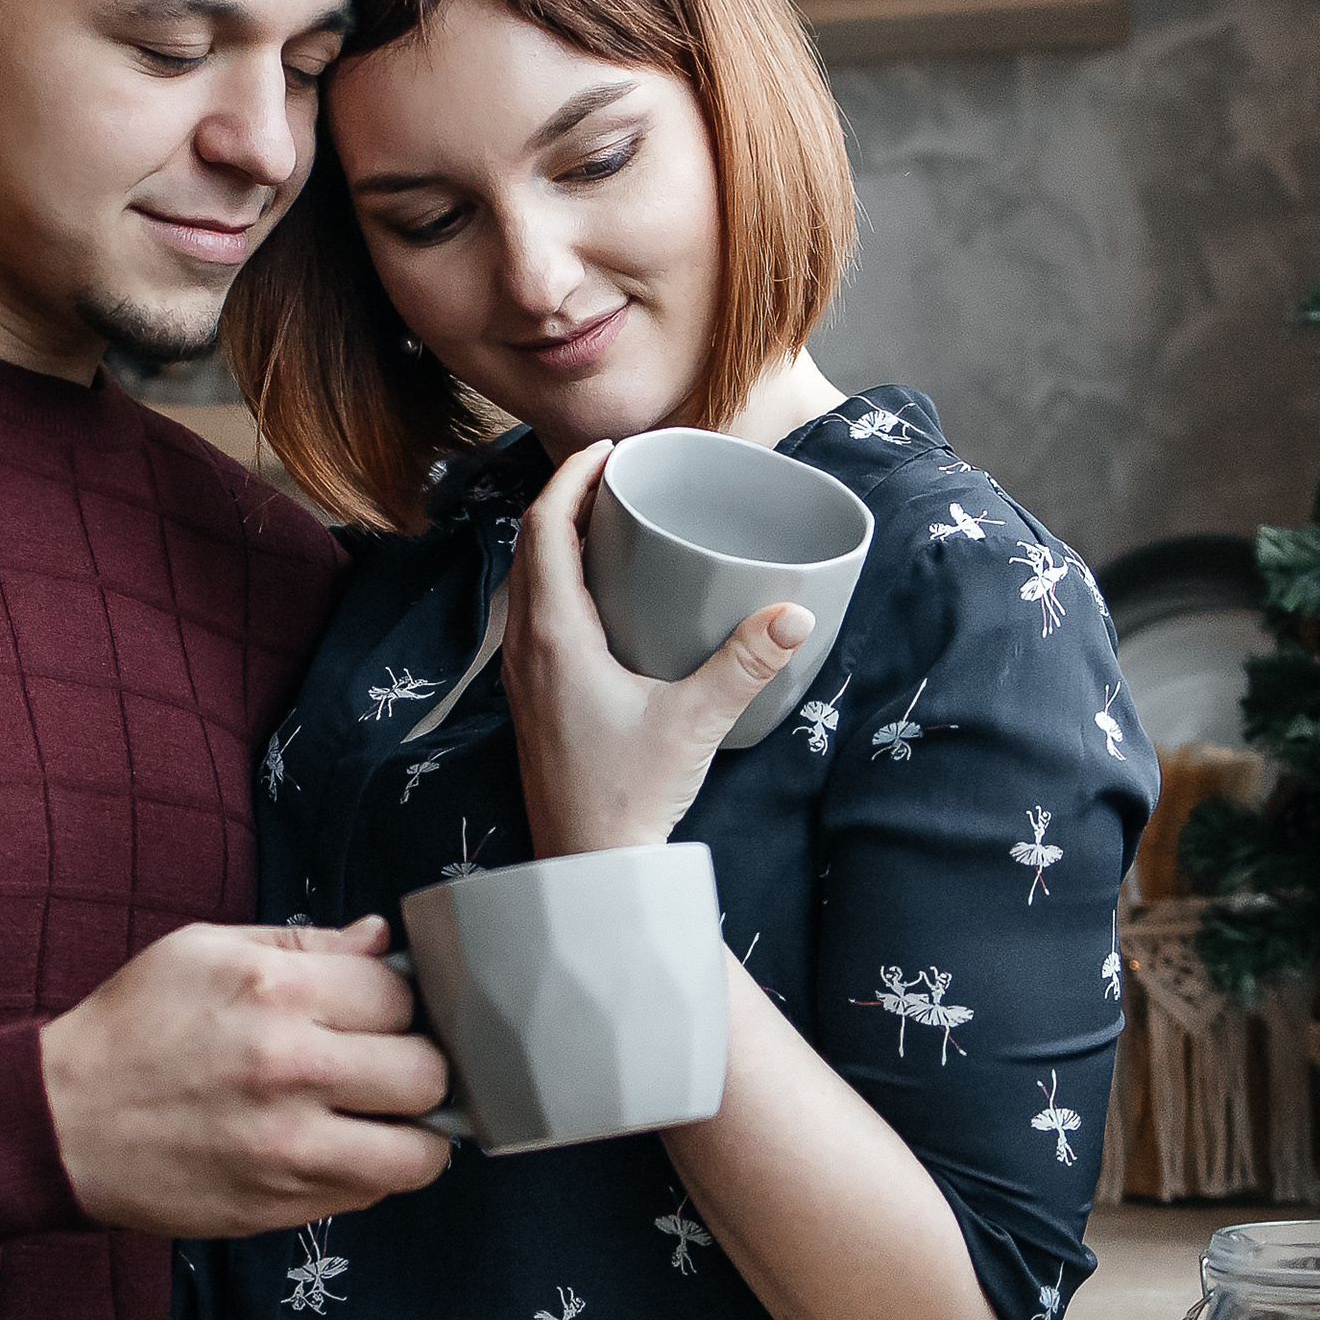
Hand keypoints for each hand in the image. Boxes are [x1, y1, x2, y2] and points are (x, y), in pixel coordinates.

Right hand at [39, 917, 455, 1235]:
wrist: (62, 1123)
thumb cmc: (133, 1028)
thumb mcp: (204, 951)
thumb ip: (303, 944)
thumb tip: (380, 940)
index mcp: (276, 990)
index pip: (400, 994)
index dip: (395, 1002)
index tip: (374, 1013)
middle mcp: (291, 1068)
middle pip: (427, 1073)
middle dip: (418, 1066)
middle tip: (388, 1067)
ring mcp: (289, 1146)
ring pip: (418, 1153)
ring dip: (414, 1135)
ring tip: (384, 1120)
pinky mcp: (279, 1205)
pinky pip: (370, 1195)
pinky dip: (369, 1174)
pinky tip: (337, 1148)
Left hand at [504, 441, 814, 855]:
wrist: (586, 868)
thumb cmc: (628, 797)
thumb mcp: (695, 722)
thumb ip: (745, 664)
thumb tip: (796, 610)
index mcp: (552, 636)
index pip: (544, 528)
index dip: (571, 478)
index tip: (611, 451)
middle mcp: (525, 647)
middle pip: (531, 546)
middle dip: (568, 497)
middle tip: (618, 474)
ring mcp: (523, 675)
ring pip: (527, 581)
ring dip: (559, 539)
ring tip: (610, 521)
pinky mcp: (533, 699)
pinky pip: (533, 615)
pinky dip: (559, 581)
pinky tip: (600, 595)